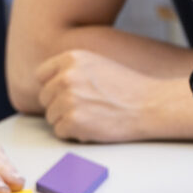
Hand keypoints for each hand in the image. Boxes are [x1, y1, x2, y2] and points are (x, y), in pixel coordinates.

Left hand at [36, 49, 182, 141]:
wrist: (151, 105)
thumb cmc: (128, 87)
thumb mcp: (97, 63)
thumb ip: (71, 69)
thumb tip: (48, 82)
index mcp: (71, 58)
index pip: (41, 75)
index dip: (53, 87)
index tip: (68, 94)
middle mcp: (66, 76)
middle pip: (45, 98)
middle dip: (60, 106)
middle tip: (87, 108)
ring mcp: (68, 99)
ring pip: (51, 117)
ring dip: (68, 121)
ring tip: (94, 116)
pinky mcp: (73, 121)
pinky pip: (60, 132)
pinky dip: (75, 134)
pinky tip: (95, 126)